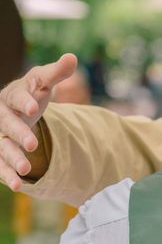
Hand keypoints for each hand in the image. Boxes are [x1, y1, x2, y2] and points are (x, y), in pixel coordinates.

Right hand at [0, 54, 76, 190]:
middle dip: (19, 133)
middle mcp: (1, 116)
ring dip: (12, 158)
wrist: (17, 108)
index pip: (16, 97)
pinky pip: (1, 164)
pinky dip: (8, 174)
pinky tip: (19, 185)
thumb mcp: (43, 82)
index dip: (24, 101)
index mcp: (11, 96)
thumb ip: (56, 72)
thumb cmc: (32, 92)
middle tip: (32, 144)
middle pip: (7, 124)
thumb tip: (72, 57)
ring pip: (2, 147)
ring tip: (26, 168)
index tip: (33, 107)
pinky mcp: (1, 152)